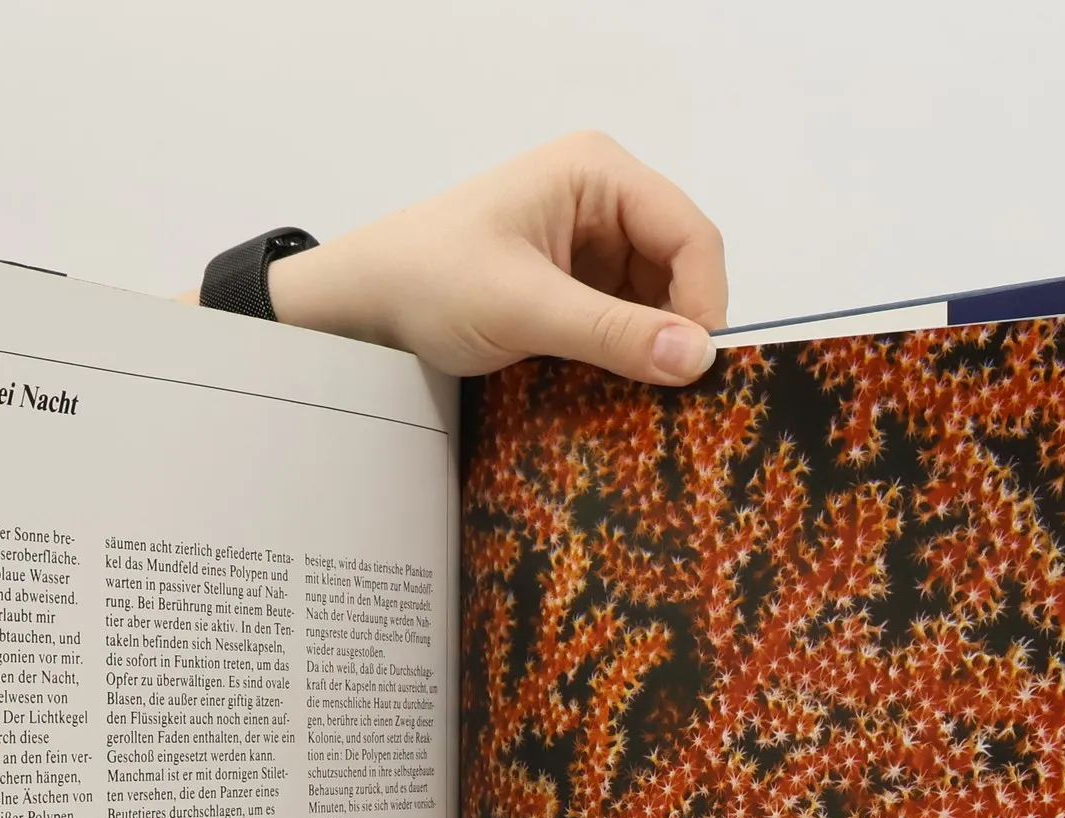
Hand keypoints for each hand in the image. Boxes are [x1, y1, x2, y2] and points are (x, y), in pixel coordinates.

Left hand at [264, 131, 727, 383]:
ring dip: (651, 349)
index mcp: (597, 173)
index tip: (698, 371)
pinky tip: (614, 388)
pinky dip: (625, 356)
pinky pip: (623, 322)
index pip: (690, 234)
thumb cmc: (428, 281)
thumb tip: (698, 359)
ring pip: (656, 302)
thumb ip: (613, 334)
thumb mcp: (525, 308)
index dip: (704, 302)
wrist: (360, 306)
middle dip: (679, 329)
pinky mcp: (572, 287)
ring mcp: (588, 244)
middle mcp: (602, 199)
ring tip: (640, 397)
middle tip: (673, 394)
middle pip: (680, 268)